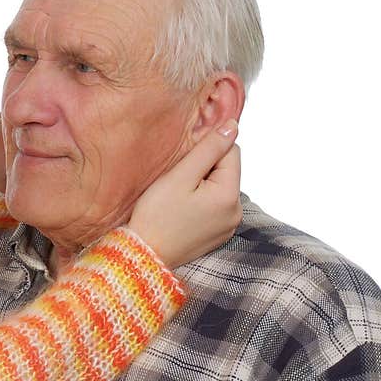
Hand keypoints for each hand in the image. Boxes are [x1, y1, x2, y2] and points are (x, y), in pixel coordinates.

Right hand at [128, 119, 241, 268]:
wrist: (144, 254)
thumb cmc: (156, 215)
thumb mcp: (180, 176)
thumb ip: (208, 149)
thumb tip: (232, 126)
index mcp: (230, 196)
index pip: (230, 152)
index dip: (205, 150)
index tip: (182, 163)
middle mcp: (236, 212)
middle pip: (226, 171)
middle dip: (203, 168)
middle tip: (176, 182)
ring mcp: (228, 226)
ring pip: (218, 187)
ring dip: (200, 184)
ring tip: (176, 197)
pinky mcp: (217, 234)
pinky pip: (213, 206)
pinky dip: (199, 201)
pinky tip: (180, 210)